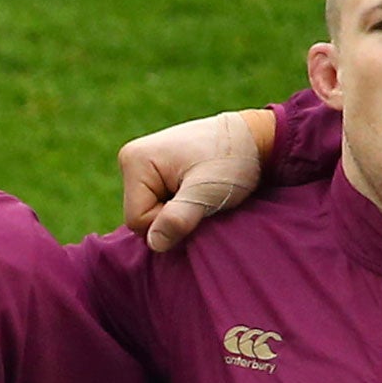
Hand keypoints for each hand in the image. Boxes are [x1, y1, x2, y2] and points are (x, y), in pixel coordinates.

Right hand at [118, 110, 268, 251]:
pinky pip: (159, 205)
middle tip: (201, 201)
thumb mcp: (206, 192)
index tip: (197, 204)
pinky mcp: (156, 173)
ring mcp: (142, 166)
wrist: (250, 140)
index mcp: (134, 160)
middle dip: (172, 220)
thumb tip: (154, 243)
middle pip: (141, 219)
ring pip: (151, 215)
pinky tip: (197, 194)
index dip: (168, 224)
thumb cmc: (230, 161)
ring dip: (178, 215)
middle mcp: (131, 160)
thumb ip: (178, 217)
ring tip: (201, 196)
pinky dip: (179, 208)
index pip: (137, 221)